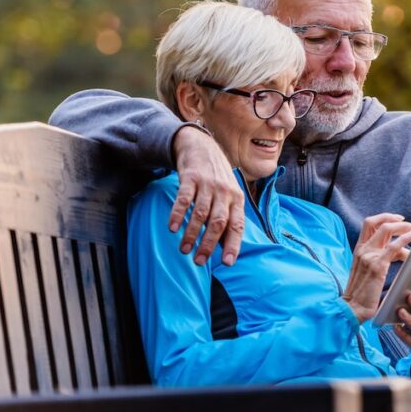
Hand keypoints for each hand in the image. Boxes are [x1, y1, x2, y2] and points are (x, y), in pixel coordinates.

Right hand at [170, 126, 245, 265]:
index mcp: (237, 199)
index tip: (228, 263)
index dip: (233, 244)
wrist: (202, 148)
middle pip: (218, 222)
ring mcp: (208, 184)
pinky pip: (184, 199)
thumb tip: (227, 249)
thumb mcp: (229, 195)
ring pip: (201, 213)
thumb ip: (228, 218)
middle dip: (209, 244)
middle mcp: (225, 192)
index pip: (237, 225)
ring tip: (184, 250)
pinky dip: (178, 214)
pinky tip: (173, 228)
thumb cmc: (218, 179)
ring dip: (192, 233)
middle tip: (199, 261)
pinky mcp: (191, 178)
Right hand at [344, 214, 410, 322]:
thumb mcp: (368, 270)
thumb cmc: (363, 293)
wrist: (353, 308)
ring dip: (404, 227)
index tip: (399, 219)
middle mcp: (362, 249)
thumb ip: (380, 258)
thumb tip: (401, 251)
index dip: (385, 217)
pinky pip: (393, 247)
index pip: (370, 224)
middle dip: (397, 220)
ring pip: (387, 230)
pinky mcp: (377, 266)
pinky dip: (405, 238)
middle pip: (378, 222)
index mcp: (359, 249)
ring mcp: (368, 256)